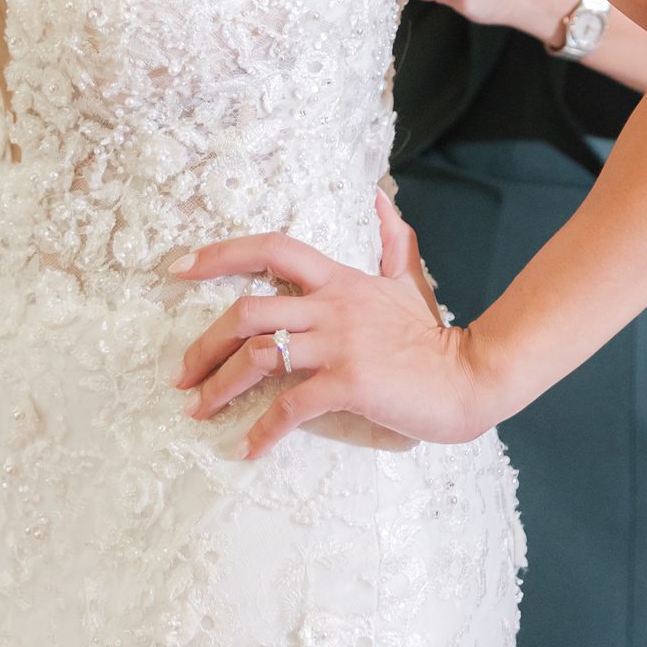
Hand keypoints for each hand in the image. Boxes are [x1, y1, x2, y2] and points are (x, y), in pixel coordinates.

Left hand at [170, 194, 489, 456]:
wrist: (468, 375)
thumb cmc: (431, 333)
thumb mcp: (407, 279)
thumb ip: (390, 239)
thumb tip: (379, 197)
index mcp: (339, 279)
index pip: (271, 249)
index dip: (220, 254)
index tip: (179, 268)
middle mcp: (332, 306)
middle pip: (248, 310)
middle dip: (204, 343)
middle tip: (181, 374)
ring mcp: (339, 345)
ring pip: (259, 355)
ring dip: (219, 386)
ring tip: (198, 410)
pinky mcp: (349, 384)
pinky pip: (290, 406)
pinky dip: (262, 430)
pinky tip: (246, 449)